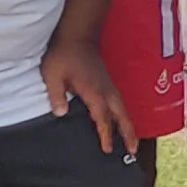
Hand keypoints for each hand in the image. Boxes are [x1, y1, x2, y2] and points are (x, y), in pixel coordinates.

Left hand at [41, 35, 129, 155]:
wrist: (77, 36)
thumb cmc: (63, 56)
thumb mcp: (52, 76)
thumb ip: (56, 95)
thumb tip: (61, 114)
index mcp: (94, 92)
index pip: (103, 118)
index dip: (106, 134)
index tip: (108, 149)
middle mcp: (106, 91)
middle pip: (122, 116)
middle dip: (128, 133)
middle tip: (133, 150)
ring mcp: (109, 86)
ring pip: (123, 109)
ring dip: (129, 125)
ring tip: (132, 140)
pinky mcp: (107, 82)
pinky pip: (120, 103)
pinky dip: (123, 115)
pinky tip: (121, 120)